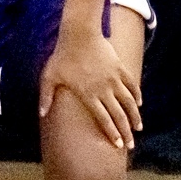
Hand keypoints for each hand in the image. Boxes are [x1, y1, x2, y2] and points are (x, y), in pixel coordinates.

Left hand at [40, 27, 142, 150]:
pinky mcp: (120, 68)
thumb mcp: (49, 77)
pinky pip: (132, 85)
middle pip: (119, 115)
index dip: (112, 133)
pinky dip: (137, 95)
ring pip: (129, 102)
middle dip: (126, 132)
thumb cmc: (62, 56)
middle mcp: (104, 90)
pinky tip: (139, 103)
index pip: (104, 119)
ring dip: (135, 116)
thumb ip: (46, 97)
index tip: (118, 145)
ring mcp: (114, 79)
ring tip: (138, 127)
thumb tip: (41, 114)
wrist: (79, 34)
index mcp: (88, 95)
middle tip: (131, 145)